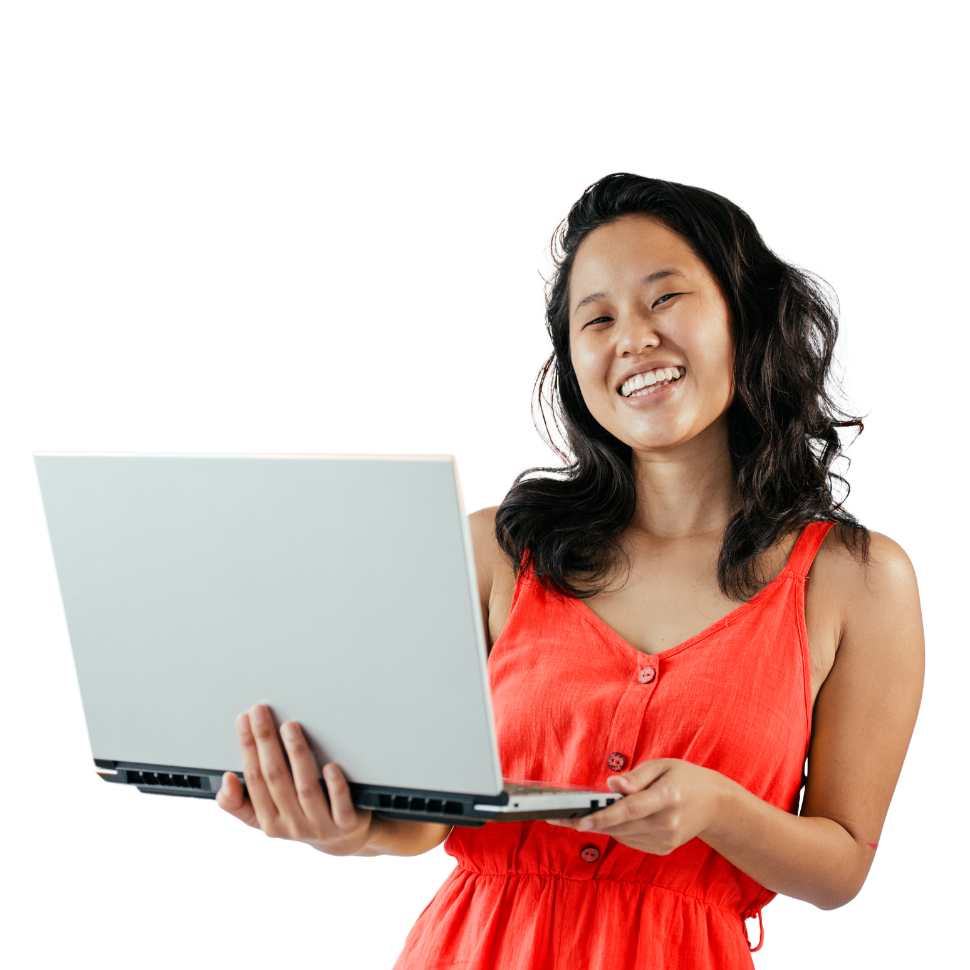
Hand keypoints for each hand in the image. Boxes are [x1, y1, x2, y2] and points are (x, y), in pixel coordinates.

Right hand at [215, 703, 373, 857]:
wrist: (341, 840)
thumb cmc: (300, 818)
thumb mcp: (265, 816)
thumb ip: (240, 801)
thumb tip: (227, 780)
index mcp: (268, 821)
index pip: (253, 779)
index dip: (247, 747)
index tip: (244, 720)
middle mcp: (292, 824)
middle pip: (275, 778)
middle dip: (265, 741)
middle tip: (261, 712)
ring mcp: (319, 824)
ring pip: (305, 788)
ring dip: (297, 755)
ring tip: (291, 727)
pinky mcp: (344, 823)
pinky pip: (339, 804)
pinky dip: (334, 785)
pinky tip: (330, 765)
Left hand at [546, 759, 728, 854]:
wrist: (715, 804)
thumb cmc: (685, 778)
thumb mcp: (662, 765)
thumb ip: (635, 777)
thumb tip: (611, 786)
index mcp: (667, 797)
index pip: (629, 810)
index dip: (602, 816)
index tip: (579, 821)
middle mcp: (667, 823)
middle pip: (620, 825)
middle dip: (589, 821)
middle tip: (560, 816)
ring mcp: (666, 840)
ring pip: (621, 835)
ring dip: (603, 824)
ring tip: (587, 811)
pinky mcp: (662, 849)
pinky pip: (630, 840)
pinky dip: (619, 829)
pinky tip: (617, 817)